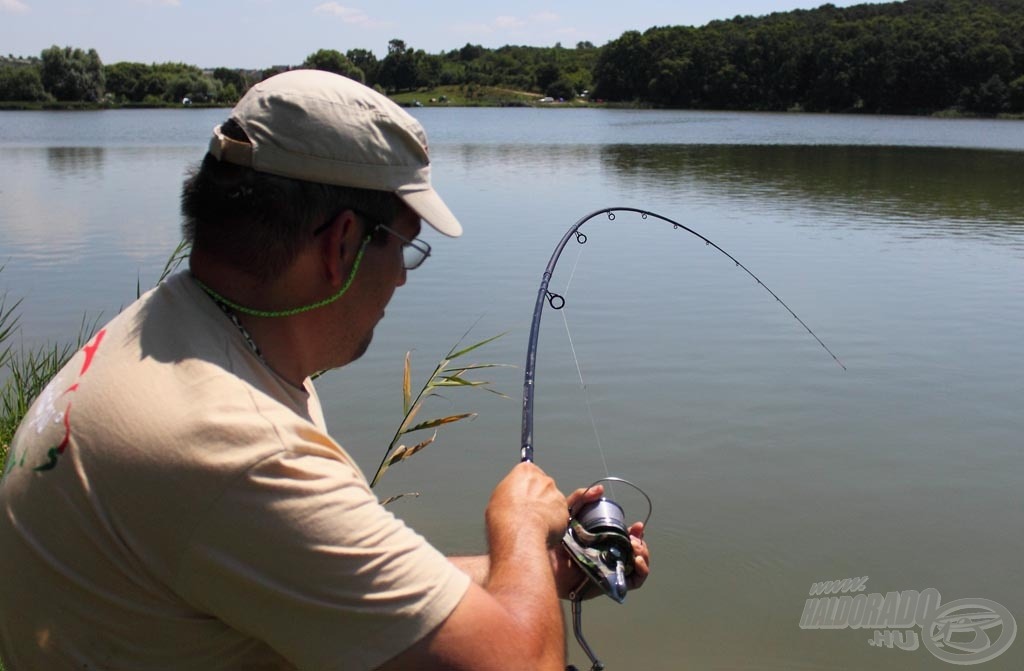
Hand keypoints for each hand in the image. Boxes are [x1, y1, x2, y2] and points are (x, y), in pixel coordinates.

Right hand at [486, 462, 568, 548]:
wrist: (519, 532)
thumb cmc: (505, 517)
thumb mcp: (497, 497)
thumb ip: (510, 490)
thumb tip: (511, 497)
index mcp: (526, 471)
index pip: (529, 472)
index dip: (525, 486)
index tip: (522, 494)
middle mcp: (544, 480)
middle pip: (543, 486)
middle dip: (538, 497)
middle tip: (528, 512)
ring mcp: (556, 495)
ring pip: (553, 501)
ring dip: (547, 510)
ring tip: (534, 524)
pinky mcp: (565, 511)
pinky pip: (560, 516)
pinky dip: (555, 523)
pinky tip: (543, 530)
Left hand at [551, 484, 650, 598]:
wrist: (545, 563)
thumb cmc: (553, 542)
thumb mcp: (567, 515)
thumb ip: (580, 499)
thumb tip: (601, 489)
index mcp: (601, 544)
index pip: (625, 539)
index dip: (635, 532)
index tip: (638, 525)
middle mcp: (608, 558)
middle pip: (634, 551)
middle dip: (640, 542)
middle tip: (635, 536)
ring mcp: (611, 571)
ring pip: (638, 564)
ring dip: (643, 553)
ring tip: (635, 547)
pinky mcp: (612, 584)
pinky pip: (635, 581)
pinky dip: (642, 570)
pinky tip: (637, 560)